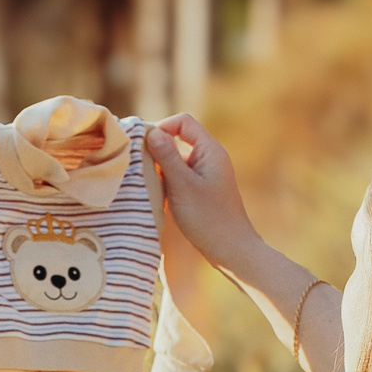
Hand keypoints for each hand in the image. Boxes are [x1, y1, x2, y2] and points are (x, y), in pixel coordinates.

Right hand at [144, 115, 264, 274]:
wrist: (231, 250)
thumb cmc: (208, 219)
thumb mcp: (182, 186)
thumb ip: (167, 157)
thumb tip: (151, 132)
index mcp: (210, 150)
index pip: (183, 122)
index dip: (162, 127)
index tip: (144, 147)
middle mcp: (210, 157)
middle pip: (179, 138)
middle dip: (158, 147)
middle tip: (140, 164)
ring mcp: (207, 173)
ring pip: (178, 158)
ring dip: (161, 165)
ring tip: (147, 181)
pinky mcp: (202, 189)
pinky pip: (181, 174)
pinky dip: (167, 179)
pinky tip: (157, 193)